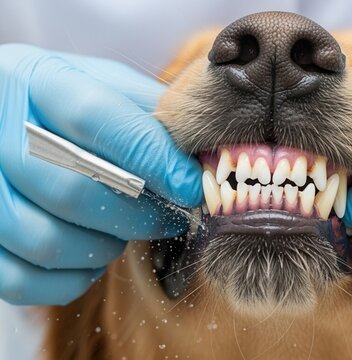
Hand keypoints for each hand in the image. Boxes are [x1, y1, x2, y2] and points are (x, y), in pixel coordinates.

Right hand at [0, 44, 201, 304]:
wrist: (9, 120)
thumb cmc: (69, 106)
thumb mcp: (107, 88)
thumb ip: (150, 114)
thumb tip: (203, 158)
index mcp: (33, 80)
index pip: (94, 119)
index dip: (153, 159)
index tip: (193, 187)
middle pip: (71, 191)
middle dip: (138, 215)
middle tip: (170, 216)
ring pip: (46, 241)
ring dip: (105, 246)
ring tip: (125, 230)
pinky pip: (22, 280)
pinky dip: (71, 277)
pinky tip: (90, 254)